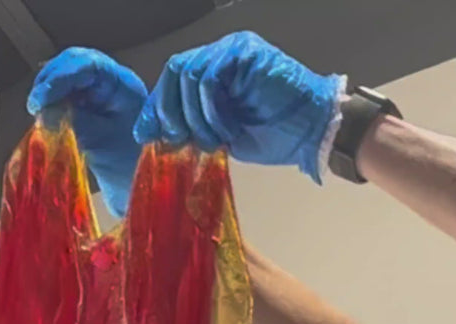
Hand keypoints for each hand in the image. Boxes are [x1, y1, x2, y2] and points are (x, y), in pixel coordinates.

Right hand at [27, 48, 145, 217]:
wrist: (141, 189)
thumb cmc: (129, 170)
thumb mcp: (101, 147)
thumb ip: (76, 126)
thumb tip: (44, 112)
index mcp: (124, 86)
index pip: (90, 65)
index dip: (62, 76)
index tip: (41, 98)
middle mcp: (111, 82)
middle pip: (75, 63)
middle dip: (51, 79)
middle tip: (35, 105)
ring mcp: (98, 91)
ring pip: (66, 76)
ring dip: (48, 90)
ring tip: (38, 112)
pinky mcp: (87, 104)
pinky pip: (64, 94)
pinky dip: (51, 102)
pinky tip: (44, 117)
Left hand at [133, 32, 343, 182]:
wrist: (311, 130)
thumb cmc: (274, 135)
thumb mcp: (221, 135)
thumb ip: (193, 129)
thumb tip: (160, 138)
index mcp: (212, 73)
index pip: (172, 81)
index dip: (154, 109)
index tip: (145, 135)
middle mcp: (220, 55)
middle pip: (174, 72)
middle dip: (168, 111)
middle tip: (178, 139)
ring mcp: (232, 50)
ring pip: (188, 74)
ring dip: (193, 116)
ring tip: (212, 140)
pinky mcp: (244, 52)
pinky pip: (209, 77)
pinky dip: (210, 108)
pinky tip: (224, 128)